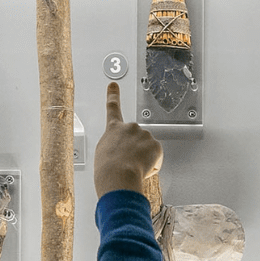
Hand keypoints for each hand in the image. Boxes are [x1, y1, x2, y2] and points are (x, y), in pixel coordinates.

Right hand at [94, 81, 162, 196]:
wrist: (118, 175)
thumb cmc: (108, 169)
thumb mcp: (103, 152)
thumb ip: (114, 144)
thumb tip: (122, 151)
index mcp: (114, 129)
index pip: (112, 108)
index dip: (113, 95)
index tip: (113, 85)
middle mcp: (130, 127)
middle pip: (137, 140)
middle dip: (135, 151)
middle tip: (126, 162)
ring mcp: (144, 135)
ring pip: (147, 151)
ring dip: (142, 160)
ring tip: (131, 167)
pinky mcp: (156, 145)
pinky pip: (156, 159)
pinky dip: (150, 166)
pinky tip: (140, 169)